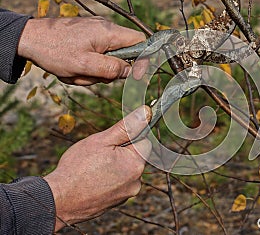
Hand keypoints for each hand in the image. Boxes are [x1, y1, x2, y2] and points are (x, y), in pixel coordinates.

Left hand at [17, 17, 146, 84]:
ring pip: (108, 57)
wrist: (29, 38)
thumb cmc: (55, 51)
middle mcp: (105, 28)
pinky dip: (88, 65)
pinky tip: (73, 67)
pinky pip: (96, 54)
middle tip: (93, 76)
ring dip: (95, 70)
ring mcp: (96, 31)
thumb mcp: (85, 66)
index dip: (143, 59)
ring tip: (76, 72)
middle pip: (123, 53)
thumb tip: (130, 71)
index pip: (140, 42)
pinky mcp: (87, 36)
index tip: (136, 76)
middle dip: (110, 70)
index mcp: (109, 32)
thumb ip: (111, 69)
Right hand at [44, 105, 151, 230]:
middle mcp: (136, 182)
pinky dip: (108, 179)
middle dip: (121, 151)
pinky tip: (92, 179)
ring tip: (92, 168)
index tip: (112, 140)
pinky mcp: (117, 202)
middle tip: (98, 154)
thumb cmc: (78, 169)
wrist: (59, 201)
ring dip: (114, 166)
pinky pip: (117, 183)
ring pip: (125, 170)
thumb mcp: (102, 140)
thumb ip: (127, 127)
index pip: (144, 142)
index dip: (128, 137)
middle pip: (135, 157)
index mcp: (135, 164)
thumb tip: (146, 112)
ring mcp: (126, 194)